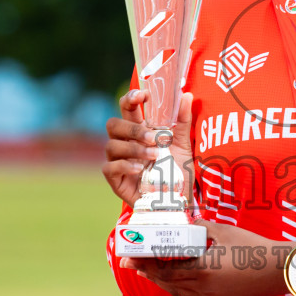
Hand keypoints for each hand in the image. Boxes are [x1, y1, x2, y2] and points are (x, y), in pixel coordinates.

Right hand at [103, 89, 193, 207]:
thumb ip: (183, 120)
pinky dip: (124, 165)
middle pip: (113, 124)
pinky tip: (140, 168)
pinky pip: (109, 167)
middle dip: (132, 128)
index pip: (127, 108)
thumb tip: (186, 95)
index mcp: (139, 130)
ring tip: (154, 155)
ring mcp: (118, 161)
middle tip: (154, 137)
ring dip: (134, 148)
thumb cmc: (176, 171)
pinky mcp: (115, 180)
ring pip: (112, 145)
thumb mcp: (184, 145)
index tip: (143, 96)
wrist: (177, 201)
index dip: (130, 98)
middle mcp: (125, 143)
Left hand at [120, 221, 288, 295]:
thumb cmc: (253, 247)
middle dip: (150, 274)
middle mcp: (204, 289)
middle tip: (135, 266)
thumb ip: (200, 229)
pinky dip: (184, 289)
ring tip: (154, 273)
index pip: (164, 270)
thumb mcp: (224, 231)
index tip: (129, 259)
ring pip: (180, 294)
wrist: (280, 270)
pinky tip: (183, 281)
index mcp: (201, 270)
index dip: (144, 265)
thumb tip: (187, 225)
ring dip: (166, 283)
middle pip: (168, 284)